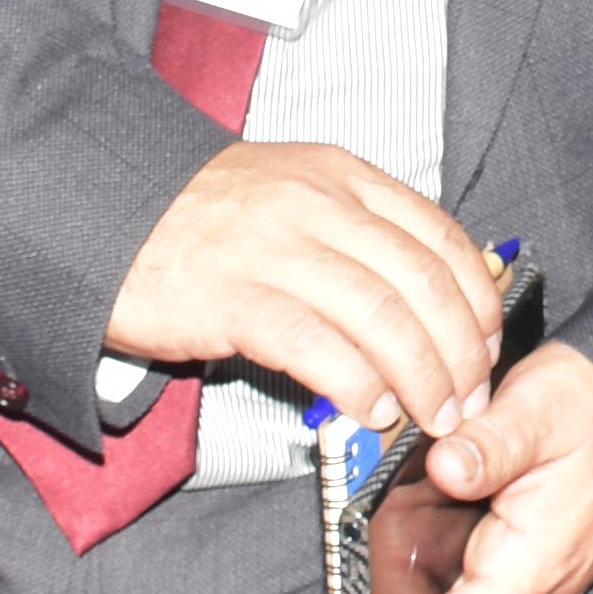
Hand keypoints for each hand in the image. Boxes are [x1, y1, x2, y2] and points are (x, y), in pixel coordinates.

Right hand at [104, 140, 504, 439]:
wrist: (105, 207)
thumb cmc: (203, 216)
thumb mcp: (296, 194)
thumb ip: (360, 232)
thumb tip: (429, 297)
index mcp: (343, 176)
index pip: (442, 238)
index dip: (479, 303)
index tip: (487, 349)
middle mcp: (319, 204)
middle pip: (424, 283)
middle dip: (461, 353)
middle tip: (469, 400)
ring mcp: (276, 248)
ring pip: (383, 318)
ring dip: (422, 379)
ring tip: (431, 418)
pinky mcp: (234, 297)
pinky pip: (319, 346)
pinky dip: (359, 385)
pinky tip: (371, 411)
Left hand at [403, 342, 592, 593]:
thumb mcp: (538, 410)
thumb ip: (485, 445)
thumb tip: (441, 466)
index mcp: (530, 566)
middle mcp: (536, 585)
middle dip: (396, 570)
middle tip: (378, 509)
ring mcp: (538, 573)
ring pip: (454, 589)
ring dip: (420, 545)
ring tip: (410, 483)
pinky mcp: (537, 555)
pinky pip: (477, 564)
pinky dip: (446, 532)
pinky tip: (441, 484)